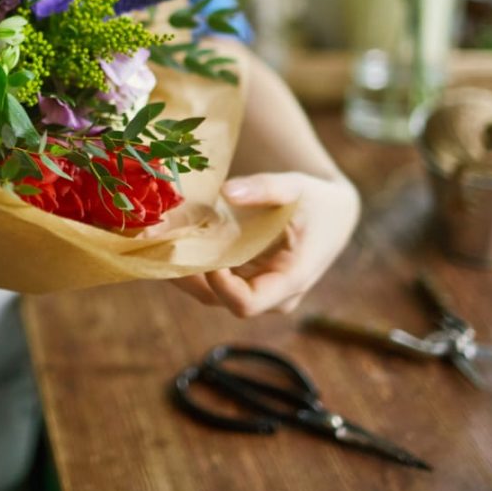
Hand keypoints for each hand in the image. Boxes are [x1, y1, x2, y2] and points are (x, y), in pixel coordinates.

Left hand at [171, 172, 359, 317]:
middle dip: (189, 274)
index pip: (246, 303)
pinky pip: (212, 283)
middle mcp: (272, 297)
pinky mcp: (245, 283)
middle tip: (164, 243)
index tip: (201, 252)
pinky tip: (173, 241)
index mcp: (290, 281)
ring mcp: (257, 292)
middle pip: (219, 300)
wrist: (331, 214)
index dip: (218, 285)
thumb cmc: (315, 201)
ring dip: (183, 270)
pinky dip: (192, 265)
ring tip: (160, 241)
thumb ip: (264, 188)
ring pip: (210, 293)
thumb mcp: (295, 187)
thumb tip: (226, 191)